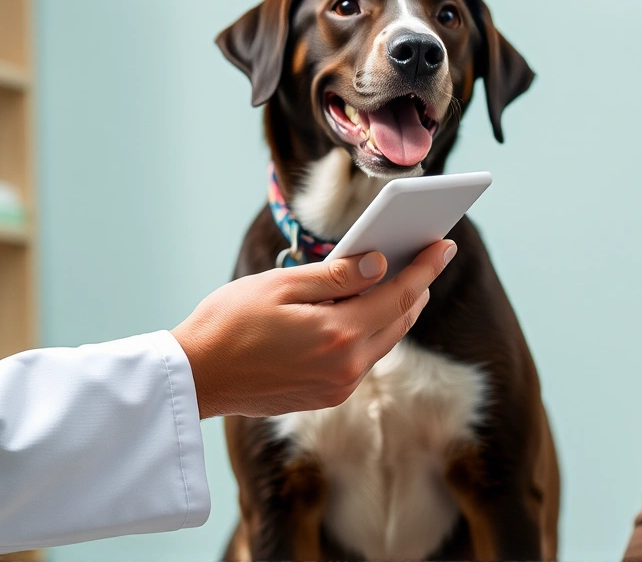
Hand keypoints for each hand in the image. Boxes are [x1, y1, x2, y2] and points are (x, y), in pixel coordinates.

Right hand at [171, 241, 455, 418]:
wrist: (198, 376)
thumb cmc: (229, 322)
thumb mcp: (279, 285)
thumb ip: (334, 275)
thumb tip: (380, 264)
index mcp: (337, 334)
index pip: (399, 295)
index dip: (425, 267)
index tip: (444, 244)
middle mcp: (346, 367)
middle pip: (399, 321)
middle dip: (418, 287)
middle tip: (429, 257)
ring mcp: (337, 387)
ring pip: (384, 342)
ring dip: (397, 310)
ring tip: (403, 281)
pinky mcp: (325, 396)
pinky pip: (362, 359)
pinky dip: (371, 332)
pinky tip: (365, 311)